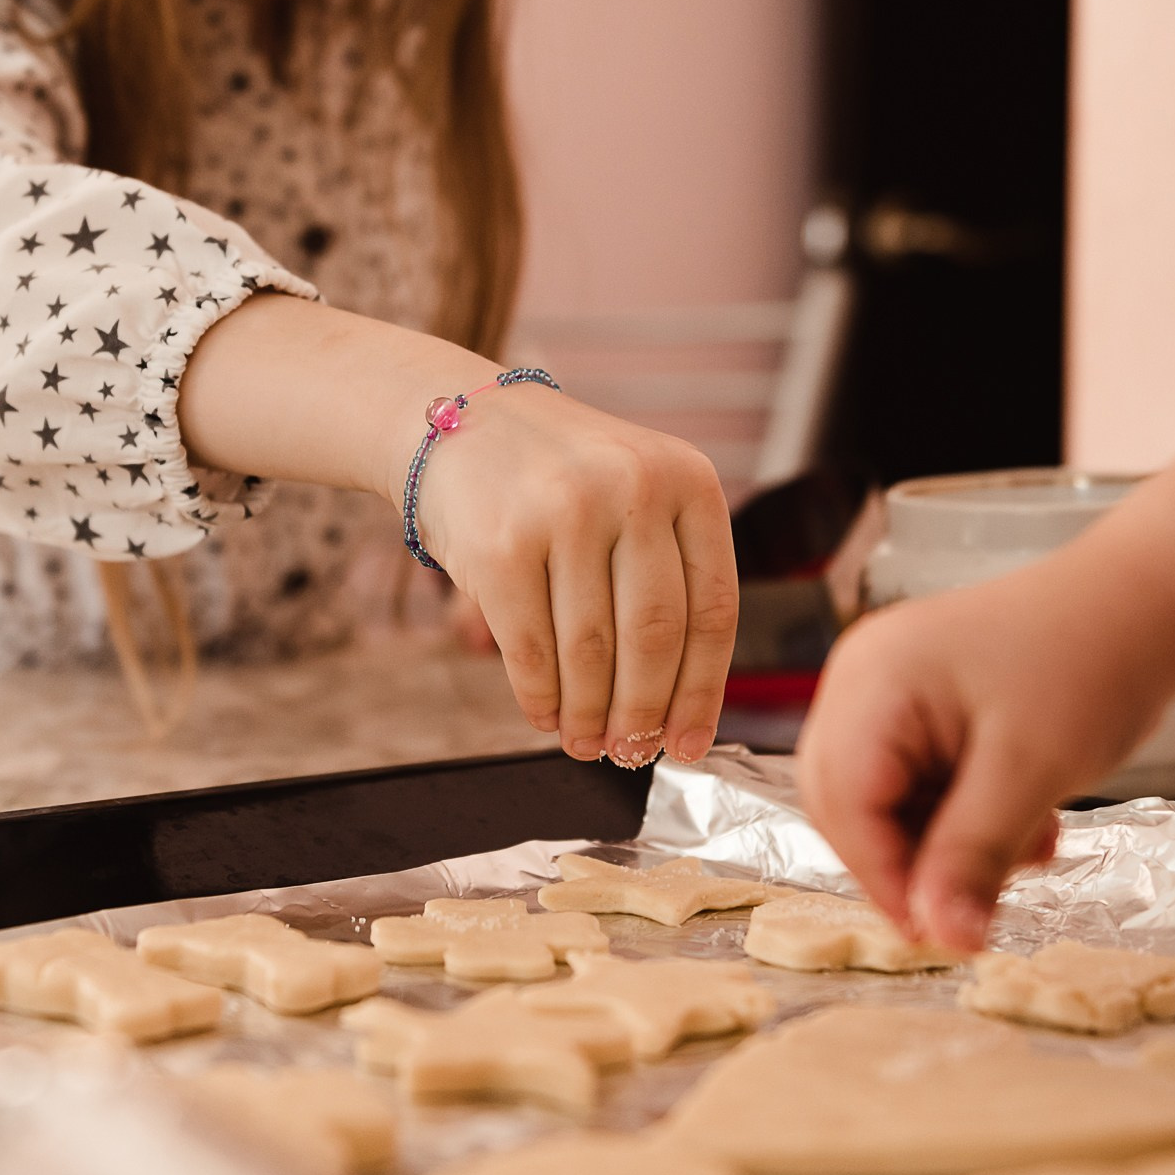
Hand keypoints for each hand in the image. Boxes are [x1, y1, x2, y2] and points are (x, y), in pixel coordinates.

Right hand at [416, 383, 737, 765]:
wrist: (461, 422)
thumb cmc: (563, 480)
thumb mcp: (638, 496)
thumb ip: (669, 577)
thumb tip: (681, 709)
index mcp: (687, 479)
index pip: (713, 608)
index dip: (703, 691)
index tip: (690, 743)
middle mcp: (632, 487)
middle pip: (655, 637)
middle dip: (644, 712)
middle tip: (632, 752)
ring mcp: (564, 513)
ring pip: (592, 652)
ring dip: (589, 715)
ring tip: (585, 742)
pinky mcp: (500, 545)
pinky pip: (531, 650)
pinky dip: (541, 698)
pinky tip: (545, 715)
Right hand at [793, 548, 1174, 947]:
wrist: (1144, 605)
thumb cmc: (1089, 666)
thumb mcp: (1031, 771)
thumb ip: (974, 856)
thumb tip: (943, 941)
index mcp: (872, 681)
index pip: (844, 801)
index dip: (885, 876)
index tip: (941, 934)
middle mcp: (861, 680)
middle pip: (847, 803)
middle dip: (908, 863)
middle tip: (970, 910)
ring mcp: (887, 688)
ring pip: (883, 801)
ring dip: (943, 845)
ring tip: (1024, 851)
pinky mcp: (921, 704)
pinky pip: (914, 783)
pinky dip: (960, 820)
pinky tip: (1025, 826)